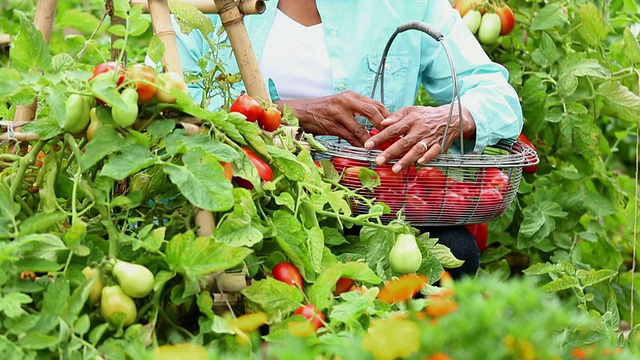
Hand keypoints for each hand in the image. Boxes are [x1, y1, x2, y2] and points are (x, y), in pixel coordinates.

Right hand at [275, 91, 389, 146]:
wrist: (301, 112)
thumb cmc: (323, 110)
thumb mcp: (341, 106)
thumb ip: (358, 112)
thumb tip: (376, 125)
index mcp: (351, 96)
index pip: (375, 103)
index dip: (387, 115)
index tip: (394, 126)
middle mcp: (346, 101)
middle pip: (372, 111)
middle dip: (383, 125)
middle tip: (390, 136)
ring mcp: (338, 113)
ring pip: (360, 127)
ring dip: (371, 139)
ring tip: (378, 146)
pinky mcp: (331, 125)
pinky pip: (349, 136)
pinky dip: (357, 143)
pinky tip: (362, 148)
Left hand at [364, 104, 475, 171]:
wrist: (451, 117)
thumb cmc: (426, 115)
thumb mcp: (411, 110)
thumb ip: (396, 116)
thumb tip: (382, 122)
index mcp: (410, 120)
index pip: (392, 130)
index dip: (379, 138)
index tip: (368, 145)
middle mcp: (419, 130)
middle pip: (403, 142)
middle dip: (390, 152)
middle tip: (378, 161)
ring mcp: (429, 139)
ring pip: (416, 150)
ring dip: (406, 160)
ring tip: (395, 169)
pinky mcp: (439, 146)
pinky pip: (433, 153)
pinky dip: (427, 158)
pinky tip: (419, 164)